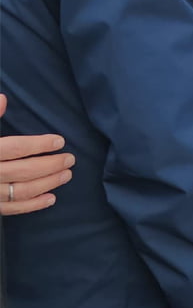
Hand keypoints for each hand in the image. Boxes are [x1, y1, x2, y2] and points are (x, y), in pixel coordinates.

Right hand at [0, 94, 74, 215]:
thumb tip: (3, 98)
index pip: (14, 148)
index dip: (39, 145)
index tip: (59, 141)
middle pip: (22, 171)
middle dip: (49, 166)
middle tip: (70, 159)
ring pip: (20, 191)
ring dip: (47, 184)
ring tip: (66, 175)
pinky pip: (10, 209)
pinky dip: (32, 206)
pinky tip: (50, 198)